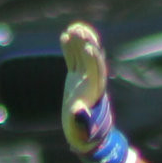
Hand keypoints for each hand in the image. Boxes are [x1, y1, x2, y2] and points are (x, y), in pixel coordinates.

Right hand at [60, 21, 136, 162]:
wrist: (84, 134)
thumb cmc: (83, 134)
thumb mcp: (82, 129)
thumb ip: (82, 120)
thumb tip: (78, 110)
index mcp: (95, 91)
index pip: (97, 71)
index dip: (93, 59)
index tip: (88, 48)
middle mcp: (92, 81)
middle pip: (91, 59)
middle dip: (87, 45)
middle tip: (80, 31)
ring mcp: (83, 77)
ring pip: (82, 55)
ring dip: (78, 42)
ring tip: (73, 28)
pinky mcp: (75, 77)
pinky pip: (73, 59)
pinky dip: (69, 49)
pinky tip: (64, 36)